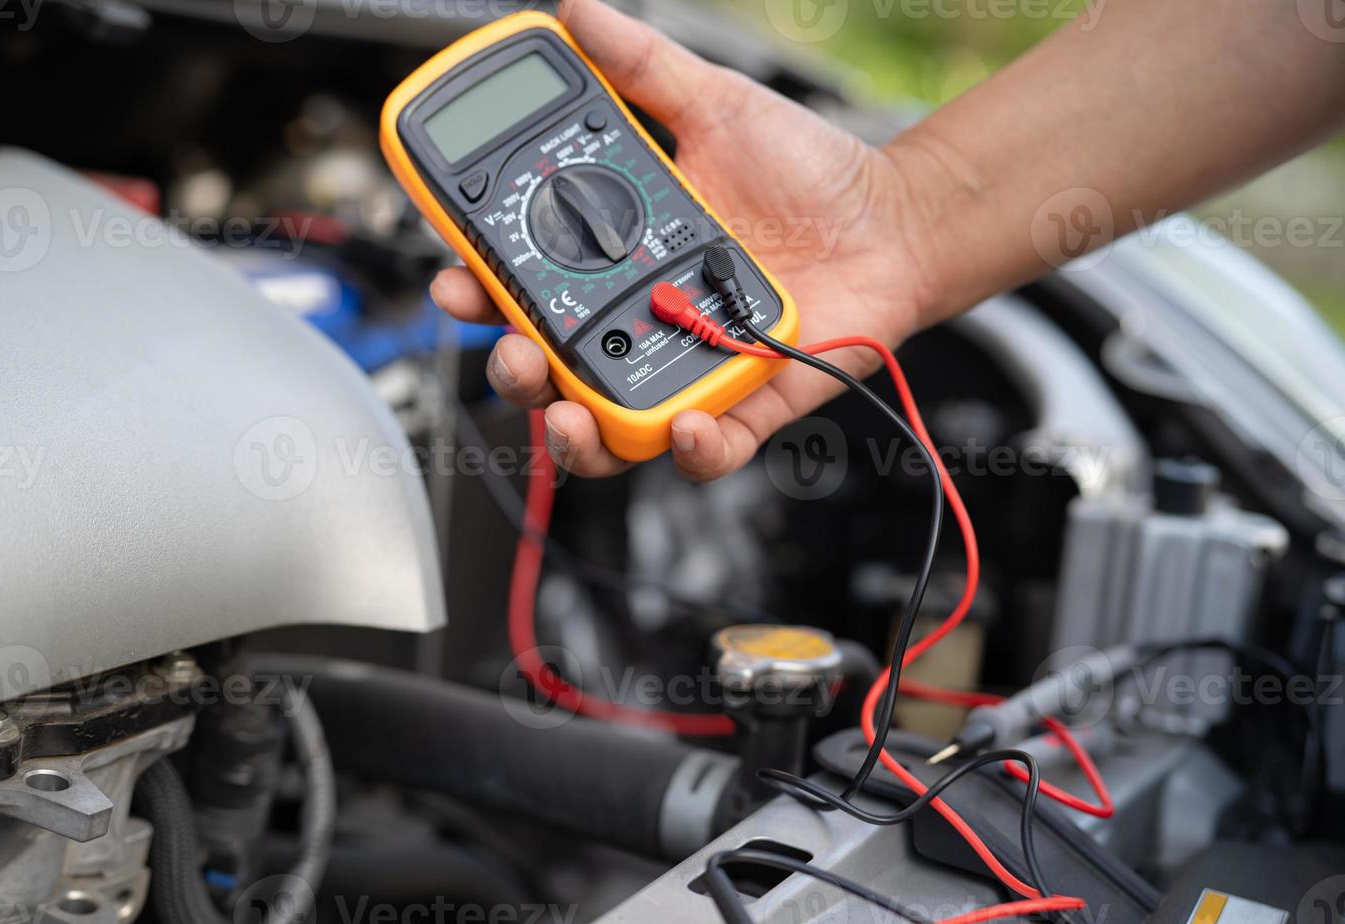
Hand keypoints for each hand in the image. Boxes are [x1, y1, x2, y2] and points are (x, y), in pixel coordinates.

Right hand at [431, 0, 938, 479]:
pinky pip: (706, 451)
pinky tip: (683, 423)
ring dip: (570, 434)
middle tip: (511, 347)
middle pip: (546, 371)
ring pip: (605, 430)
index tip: (457, 278)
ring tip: (566, 412)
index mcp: (614, 258)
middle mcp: (638, 321)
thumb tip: (580, 16)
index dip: (479, 291)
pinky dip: (689, 449)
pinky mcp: (743, 403)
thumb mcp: (716, 108)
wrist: (895, 220)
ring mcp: (686, 368)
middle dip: (511, 372)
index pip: (524, 285)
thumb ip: (644, 69)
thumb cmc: (807, 176)